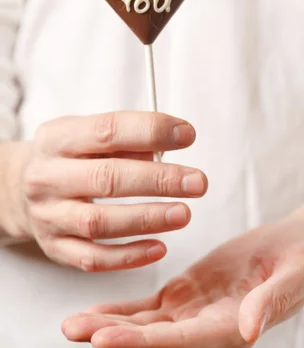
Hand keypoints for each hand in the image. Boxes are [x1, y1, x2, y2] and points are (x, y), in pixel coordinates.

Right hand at [18, 111, 206, 270]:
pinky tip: (159, 246)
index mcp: (57, 138)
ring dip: (148, 219)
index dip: (150, 131)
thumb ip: (125, 139)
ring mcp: (49, 215)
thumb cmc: (70, 156)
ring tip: (184, 214)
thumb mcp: (86, 133)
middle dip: (159, 180)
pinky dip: (129, 256)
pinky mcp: (55, 247)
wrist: (21, 187)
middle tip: (197, 182)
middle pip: (107, 178)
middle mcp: (48, 176)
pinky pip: (93, 259)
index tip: (187, 136)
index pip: (107, 130)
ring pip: (100, 223)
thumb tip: (168, 147)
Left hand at [62, 219, 303, 346]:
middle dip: (114, 337)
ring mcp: (192, 311)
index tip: (106, 341)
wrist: (297, 248)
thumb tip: (248, 329)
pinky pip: (148, 306)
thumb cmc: (302, 263)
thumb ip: (272, 301)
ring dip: (109, 325)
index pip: (182, 341)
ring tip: (71, 325)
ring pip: (144, 324)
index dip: (143, 343)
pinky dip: (121, 310)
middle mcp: (205, 327)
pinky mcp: (185, 293)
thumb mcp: (296, 277)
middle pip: (153, 337)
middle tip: (75, 332)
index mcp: (231, 327)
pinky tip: (95, 312)